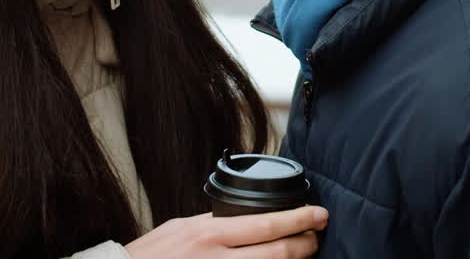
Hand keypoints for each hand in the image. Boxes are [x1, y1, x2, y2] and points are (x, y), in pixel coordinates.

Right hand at [124, 206, 327, 258]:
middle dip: (305, 244)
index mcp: (209, 235)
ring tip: (305, 254)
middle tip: (318, 237)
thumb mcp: (181, 228)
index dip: (298, 220)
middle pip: (276, 254)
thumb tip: (243, 218)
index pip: (265, 224)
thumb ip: (212, 224)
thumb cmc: (150, 256)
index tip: (318, 214)